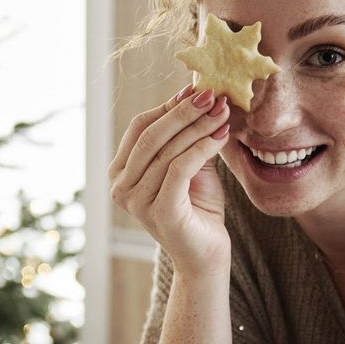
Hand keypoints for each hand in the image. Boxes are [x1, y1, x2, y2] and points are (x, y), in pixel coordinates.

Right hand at [107, 84, 231, 277]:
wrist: (205, 254)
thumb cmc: (197, 209)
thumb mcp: (189, 165)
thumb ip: (186, 137)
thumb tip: (196, 94)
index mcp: (120, 173)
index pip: (139, 127)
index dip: (168, 106)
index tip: (198, 89)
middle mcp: (121, 187)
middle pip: (151, 135)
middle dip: (185, 111)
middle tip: (213, 95)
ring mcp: (136, 202)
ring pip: (168, 150)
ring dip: (199, 127)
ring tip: (224, 112)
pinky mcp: (160, 212)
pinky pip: (180, 169)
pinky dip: (202, 147)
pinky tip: (221, 136)